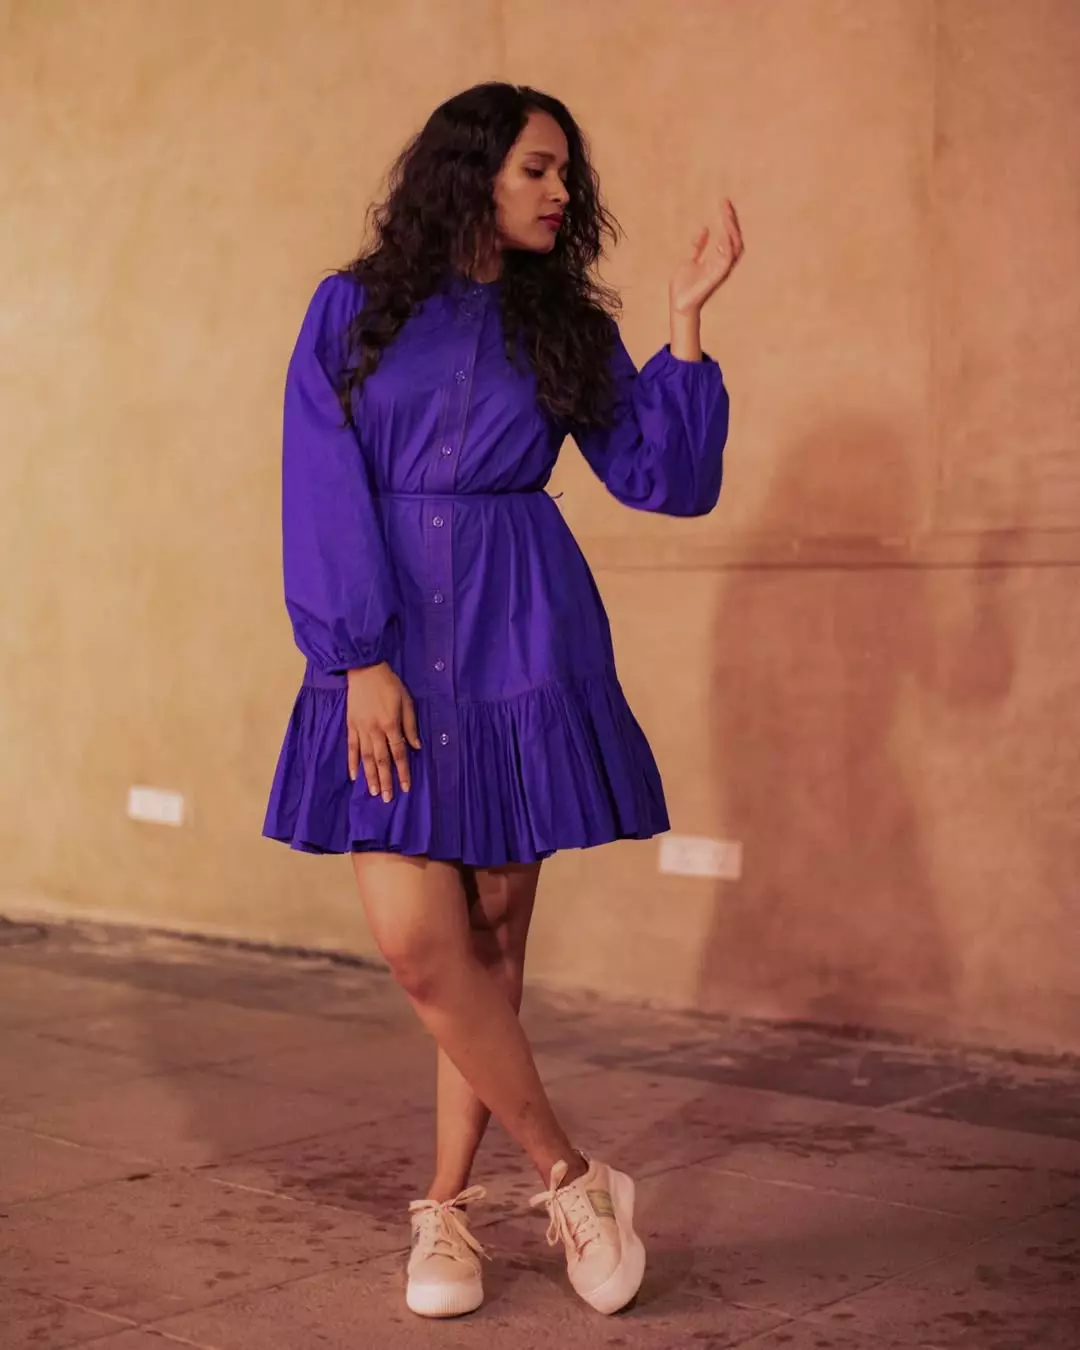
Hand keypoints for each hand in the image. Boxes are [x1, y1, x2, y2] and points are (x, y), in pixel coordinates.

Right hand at [346, 662, 420, 801]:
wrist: (364, 669)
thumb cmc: (389, 684)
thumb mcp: (406, 701)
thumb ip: (410, 725)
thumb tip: (416, 747)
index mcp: (391, 724)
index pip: (399, 753)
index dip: (403, 771)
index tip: (406, 787)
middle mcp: (375, 730)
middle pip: (381, 760)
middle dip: (386, 780)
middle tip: (388, 798)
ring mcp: (361, 729)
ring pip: (366, 758)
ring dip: (370, 776)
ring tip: (374, 792)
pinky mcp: (351, 725)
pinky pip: (351, 747)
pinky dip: (352, 762)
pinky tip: (354, 776)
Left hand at [669, 199, 744, 316]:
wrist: (678, 305)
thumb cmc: (684, 287)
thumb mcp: (689, 260)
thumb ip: (697, 246)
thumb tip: (704, 227)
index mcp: (718, 259)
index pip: (730, 236)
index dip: (729, 219)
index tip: (723, 203)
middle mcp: (723, 264)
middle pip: (736, 239)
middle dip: (733, 221)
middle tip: (726, 205)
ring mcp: (721, 271)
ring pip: (735, 248)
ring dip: (732, 231)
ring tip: (726, 216)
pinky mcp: (716, 278)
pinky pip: (727, 260)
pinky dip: (727, 247)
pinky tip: (723, 233)